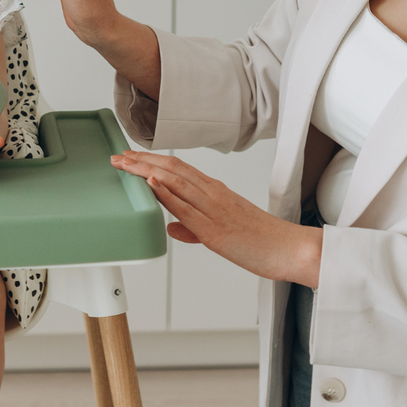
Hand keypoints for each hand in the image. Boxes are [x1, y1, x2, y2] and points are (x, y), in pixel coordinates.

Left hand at [110, 150, 322, 287]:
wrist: (289, 249)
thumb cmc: (261, 240)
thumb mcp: (222, 232)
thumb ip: (194, 228)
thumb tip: (172, 227)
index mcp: (215, 192)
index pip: (178, 168)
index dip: (152, 160)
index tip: (130, 158)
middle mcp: (213, 194)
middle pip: (172, 168)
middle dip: (141, 161)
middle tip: (117, 156)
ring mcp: (213, 209)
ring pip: (175, 181)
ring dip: (146, 170)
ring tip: (125, 164)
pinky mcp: (214, 229)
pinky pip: (186, 207)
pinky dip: (166, 192)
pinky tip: (151, 182)